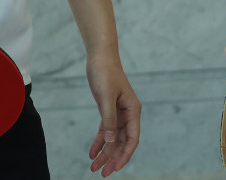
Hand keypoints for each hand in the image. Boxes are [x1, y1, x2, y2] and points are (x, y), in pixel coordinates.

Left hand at [85, 52, 140, 176]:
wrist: (100, 56)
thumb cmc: (105, 72)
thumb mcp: (106, 96)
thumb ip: (108, 119)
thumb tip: (110, 141)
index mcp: (133, 111)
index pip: (132, 138)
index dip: (125, 155)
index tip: (115, 168)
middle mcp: (128, 114)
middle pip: (122, 142)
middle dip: (113, 158)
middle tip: (102, 173)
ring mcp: (119, 113)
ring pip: (113, 139)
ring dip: (105, 153)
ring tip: (94, 167)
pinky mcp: (108, 110)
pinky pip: (105, 131)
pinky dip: (99, 142)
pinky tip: (92, 152)